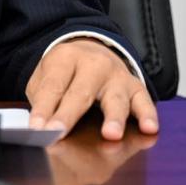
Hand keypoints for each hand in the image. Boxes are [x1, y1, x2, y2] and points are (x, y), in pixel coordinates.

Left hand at [26, 37, 158, 140]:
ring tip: (110, 134)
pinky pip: (144, 101)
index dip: (44, 109)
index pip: (53, 86)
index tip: (37, 129)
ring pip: (116, 98)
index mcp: (66, 58)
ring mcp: (117, 76)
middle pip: (81, 93)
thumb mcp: (46, 77)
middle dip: (68, 115)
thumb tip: (40, 131)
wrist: (93, 50)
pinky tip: (148, 128)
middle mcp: (93, 64)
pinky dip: (148, 115)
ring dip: (114, 117)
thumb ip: (43, 101)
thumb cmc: (66, 73)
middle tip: (57, 133)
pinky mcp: (136, 87)